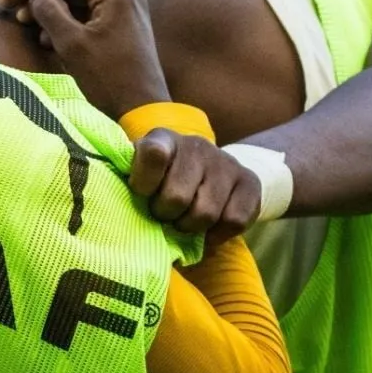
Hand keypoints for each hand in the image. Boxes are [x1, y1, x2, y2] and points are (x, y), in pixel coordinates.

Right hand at [0, 0, 168, 120]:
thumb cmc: (109, 79)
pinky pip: (89, 10)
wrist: (144, 110)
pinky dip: (66, 18)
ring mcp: (126, 8)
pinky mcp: (123, 24)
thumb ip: (49, 11)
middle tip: (14, 7)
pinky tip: (48, 38)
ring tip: (27, 24)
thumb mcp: (72, 44)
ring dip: (50, 5)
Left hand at [130, 132, 261, 248]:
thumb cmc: (161, 177)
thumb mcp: (140, 171)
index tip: (141, 193)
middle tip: (163, 213)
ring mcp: (226, 162)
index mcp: (163, 139)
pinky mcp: (249, 181)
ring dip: (189, 226)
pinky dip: (217, 234)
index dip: (144, 182)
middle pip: (177, 197)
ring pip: (205, 213)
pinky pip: (234, 221)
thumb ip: (131, 181)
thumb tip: (121, 206)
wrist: (205, 168)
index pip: (153, 154)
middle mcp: (197, 145)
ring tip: (182, 219)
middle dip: (165, 214)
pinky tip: (207, 228)